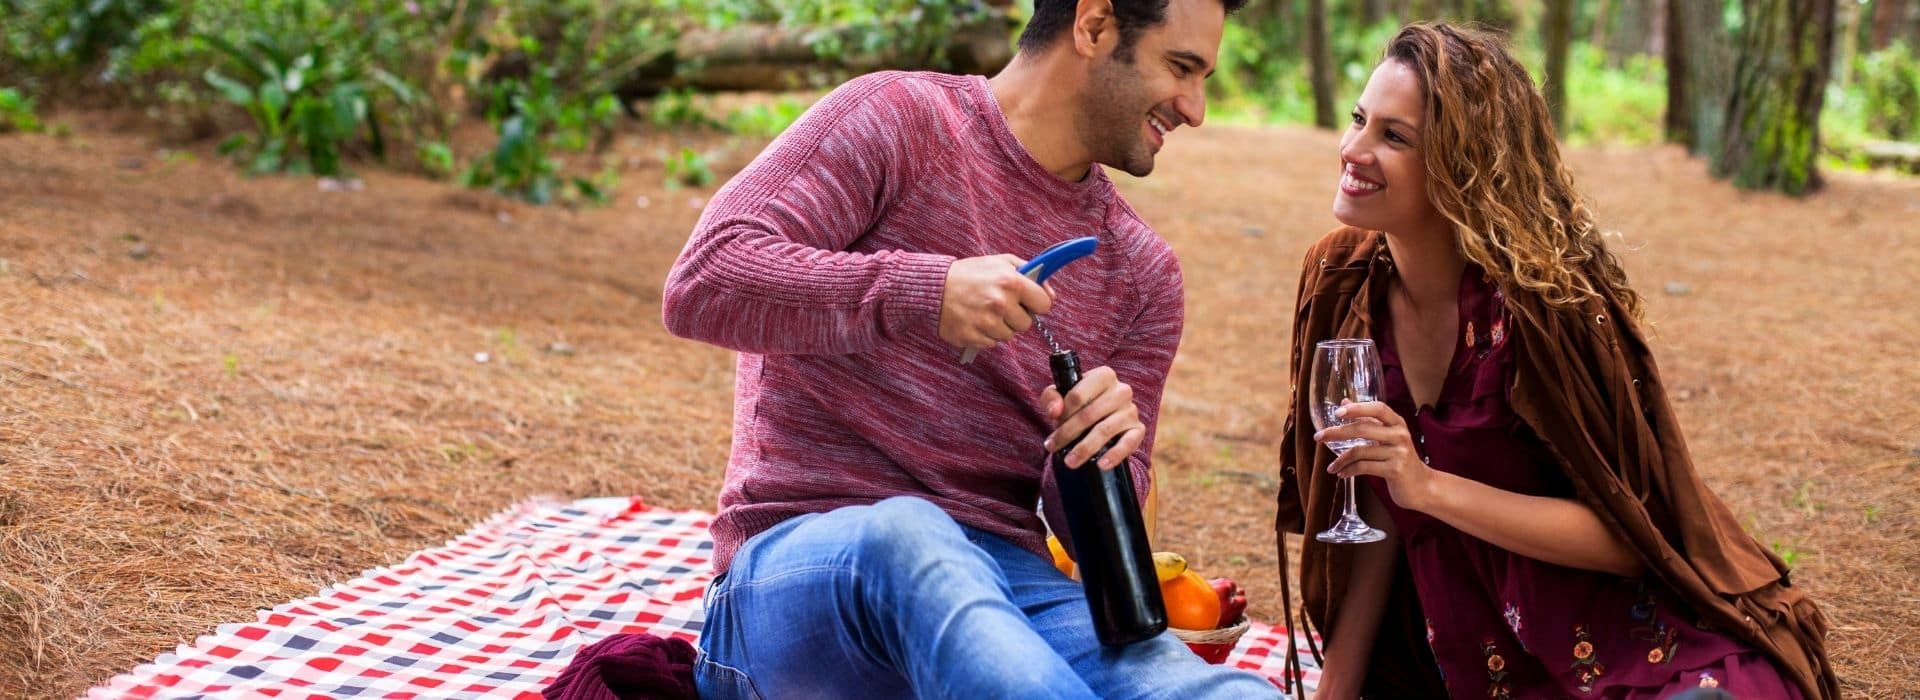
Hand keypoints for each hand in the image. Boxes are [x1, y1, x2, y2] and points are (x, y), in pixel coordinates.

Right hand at [939, 254, 1052, 351]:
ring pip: (1009, 336)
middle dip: (1016, 316)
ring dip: (1000, 326)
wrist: (934, 286)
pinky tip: (975, 320)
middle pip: (1026, 324)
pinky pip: (991, 343)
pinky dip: (985, 334)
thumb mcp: (1002, 262)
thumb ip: (1031, 274)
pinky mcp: (972, 336)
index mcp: (1011, 282)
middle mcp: (1000, 303)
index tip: (1026, 301)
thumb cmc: (971, 273)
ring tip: (984, 312)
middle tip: (999, 305)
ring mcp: (985, 322)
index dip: (1036, 303)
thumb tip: (1050, 295)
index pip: (1044, 305)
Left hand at [1037, 366, 1142, 469]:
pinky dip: (1114, 455)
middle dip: (1068, 433)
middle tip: (1053, 447)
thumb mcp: (1061, 395)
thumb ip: (1051, 397)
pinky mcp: (1138, 429)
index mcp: (1103, 375)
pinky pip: (1127, 443)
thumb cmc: (1079, 404)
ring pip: (1105, 430)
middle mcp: (1121, 390)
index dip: (1063, 412)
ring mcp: (1131, 410)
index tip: (1053, 423)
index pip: (1078, 395)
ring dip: (1085, 448)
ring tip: (1070, 461)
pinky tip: (1101, 464)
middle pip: (1089, 414)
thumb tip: (1054, 411)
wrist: (1100, 417)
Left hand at [1314, 401, 1436, 511]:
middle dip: (1336, 433)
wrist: (1420, 485)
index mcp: (1397, 423)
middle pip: (1363, 429)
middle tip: (1318, 437)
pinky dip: (1349, 471)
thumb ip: (1368, 420)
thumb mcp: (1387, 436)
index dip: (1357, 408)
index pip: (1378, 408)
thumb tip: (1344, 403)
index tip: (1337, 412)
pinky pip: (1364, 467)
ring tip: (1331, 466)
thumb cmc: (1399, 458)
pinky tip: (1341, 474)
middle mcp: (1400, 434)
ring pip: (1360, 451)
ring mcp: (1399, 452)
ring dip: (1340, 460)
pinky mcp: (1395, 470)